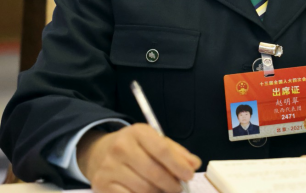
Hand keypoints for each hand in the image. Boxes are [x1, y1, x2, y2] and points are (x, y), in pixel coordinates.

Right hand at [77, 123, 200, 192]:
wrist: (99, 152)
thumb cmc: (134, 146)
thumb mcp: (153, 140)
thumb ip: (175, 152)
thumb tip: (194, 164)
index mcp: (138, 132)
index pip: (162, 150)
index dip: (178, 165)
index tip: (189, 175)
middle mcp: (121, 147)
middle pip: (154, 172)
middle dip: (171, 184)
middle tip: (178, 188)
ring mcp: (109, 167)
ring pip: (143, 189)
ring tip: (164, 191)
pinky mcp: (102, 185)